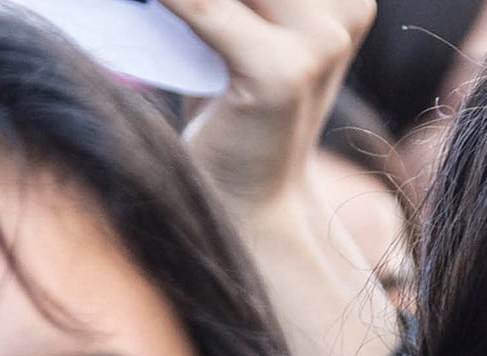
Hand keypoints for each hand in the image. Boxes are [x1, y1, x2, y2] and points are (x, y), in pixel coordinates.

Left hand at [174, 0, 402, 355]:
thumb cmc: (235, 108)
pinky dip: (164, 0)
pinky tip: (139, 5)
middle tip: (154, 3)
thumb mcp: (240, 24)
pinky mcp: (282, 72)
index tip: (190, 2)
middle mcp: (347, 5)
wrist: (253, 204)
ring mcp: (321, 37)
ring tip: (143, 6)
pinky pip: (201, 6)